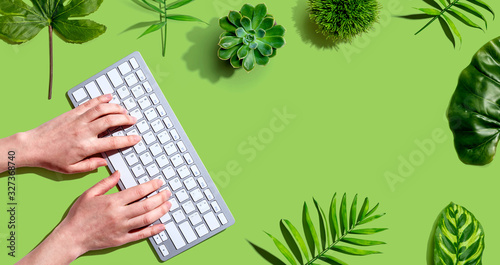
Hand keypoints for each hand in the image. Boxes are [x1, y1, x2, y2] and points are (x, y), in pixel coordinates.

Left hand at [19, 94, 139, 172]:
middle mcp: (84, 131)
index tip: (136, 138)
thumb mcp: (71, 169)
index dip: (128, 140)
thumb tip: (105, 161)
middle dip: (125, 119)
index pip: (113, 142)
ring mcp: (78, 120)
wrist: (32, 146)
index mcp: (86, 147)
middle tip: (133, 120)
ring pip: (102, 109)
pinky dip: (100, 99)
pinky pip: (89, 103)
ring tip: (123, 110)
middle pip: (111, 121)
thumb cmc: (50, 159)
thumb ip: (91, 166)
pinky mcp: (71, 113)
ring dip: (115, 107)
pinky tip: (108, 97)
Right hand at [58, 171, 170, 253]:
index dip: (151, 186)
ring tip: (168, 205)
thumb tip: (118, 172)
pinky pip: (141, 235)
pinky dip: (153, 230)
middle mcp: (119, 215)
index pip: (137, 192)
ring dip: (160, 211)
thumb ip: (105, 183)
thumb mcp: (89, 194)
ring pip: (146, 219)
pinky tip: (162, 225)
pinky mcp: (121, 239)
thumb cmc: (79, 215)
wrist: (71, 237)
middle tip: (168, 193)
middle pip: (146, 205)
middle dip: (160, 198)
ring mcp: (121, 228)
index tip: (159, 182)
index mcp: (112, 202)